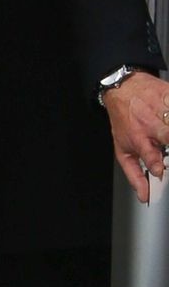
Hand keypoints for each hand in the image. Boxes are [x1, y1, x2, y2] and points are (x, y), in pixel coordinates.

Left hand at [103, 72, 168, 202]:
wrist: (123, 89)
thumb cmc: (124, 122)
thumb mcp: (123, 150)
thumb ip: (135, 174)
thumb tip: (143, 196)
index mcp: (138, 138)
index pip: (149, 154)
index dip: (156, 163)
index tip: (159, 170)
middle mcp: (150, 124)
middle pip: (167, 135)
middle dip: (168, 140)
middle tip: (167, 150)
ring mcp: (161, 108)